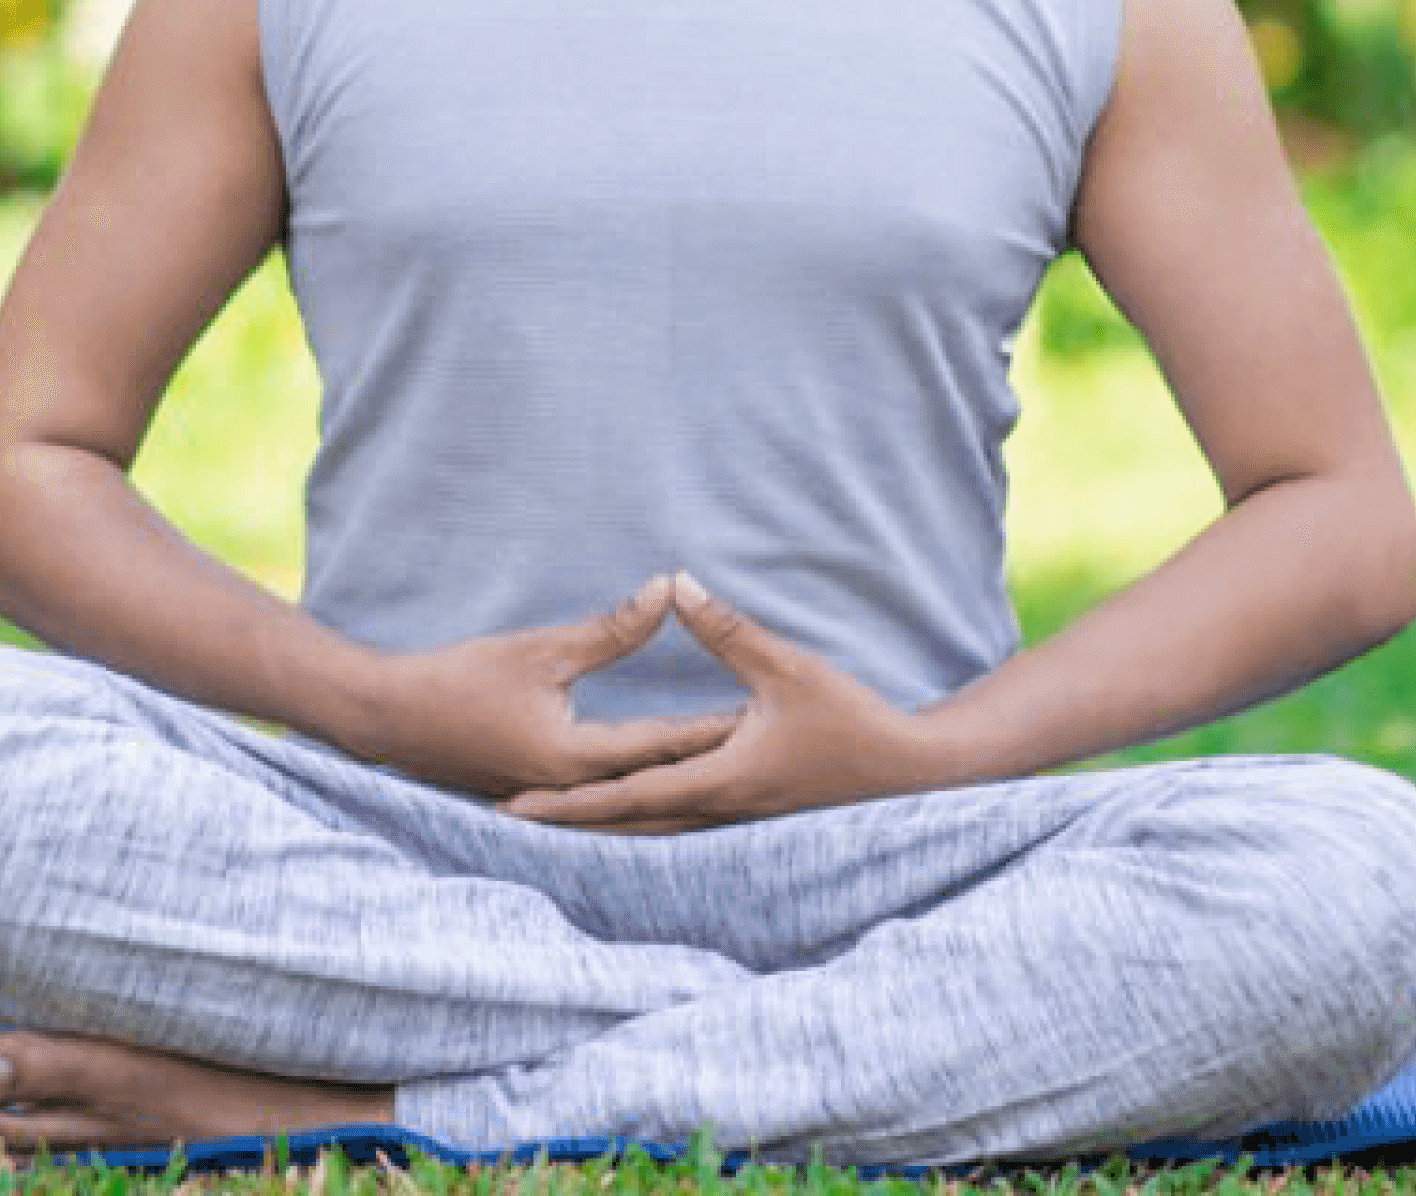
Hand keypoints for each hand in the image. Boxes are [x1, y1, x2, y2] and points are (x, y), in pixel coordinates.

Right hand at [338, 575, 739, 798]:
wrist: (390, 718)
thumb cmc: (459, 680)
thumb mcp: (540, 649)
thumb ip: (610, 628)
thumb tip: (667, 589)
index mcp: (574, 759)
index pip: (662, 744)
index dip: (713, 730)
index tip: (760, 719)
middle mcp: (569, 791)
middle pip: (654, 780)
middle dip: (707, 763)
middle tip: (762, 748)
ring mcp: (552, 801)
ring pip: (630, 795)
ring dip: (675, 782)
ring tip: (729, 769)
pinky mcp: (539, 796)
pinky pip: (602, 797)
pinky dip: (637, 789)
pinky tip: (664, 784)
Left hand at [503, 574, 956, 831]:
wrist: (908, 773)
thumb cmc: (853, 721)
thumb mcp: (786, 667)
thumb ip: (727, 628)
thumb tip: (675, 582)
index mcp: (715, 780)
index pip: (621, 797)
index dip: (564, 803)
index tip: (513, 808)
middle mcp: (717, 809)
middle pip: (625, 825)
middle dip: (567, 825)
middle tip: (507, 821)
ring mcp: (734, 818)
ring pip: (651, 832)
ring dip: (601, 828)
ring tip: (550, 823)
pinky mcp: (750, 812)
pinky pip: (680, 826)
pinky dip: (642, 825)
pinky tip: (629, 818)